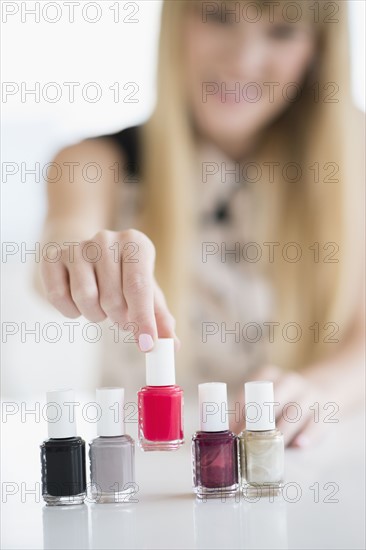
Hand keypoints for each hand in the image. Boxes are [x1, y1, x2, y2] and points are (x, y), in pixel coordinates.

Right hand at [40, 229, 179, 351]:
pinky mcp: (52, 256)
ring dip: (94, 314)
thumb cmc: (121, 276)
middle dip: (119, 319)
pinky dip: (70, 311)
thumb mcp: (145, 291)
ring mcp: (77, 246)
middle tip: (121, 317)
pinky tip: (78, 300)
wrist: (84, 256)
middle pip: (113, 298)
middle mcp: (106, 238)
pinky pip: (58, 297)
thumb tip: (172, 345)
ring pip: (85, 298)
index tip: (147, 345)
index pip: (139, 286)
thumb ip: (159, 318)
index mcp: (135, 243)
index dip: (143, 319)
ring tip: (100, 305)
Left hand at [231, 365, 330, 447]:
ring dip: (282, 431)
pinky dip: (309, 434)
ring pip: (295, 412)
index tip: (234, 430)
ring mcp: (310, 395)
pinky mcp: (326, 410)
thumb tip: (223, 438)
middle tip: (249, 440)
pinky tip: (300, 445)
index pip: (252, 390)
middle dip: (260, 421)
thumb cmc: (284, 402)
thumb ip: (248, 414)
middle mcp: (290, 382)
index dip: (242, 410)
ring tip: (271, 448)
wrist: (324, 391)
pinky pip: (318, 422)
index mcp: (270, 376)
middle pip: (274, 399)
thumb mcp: (268, 398)